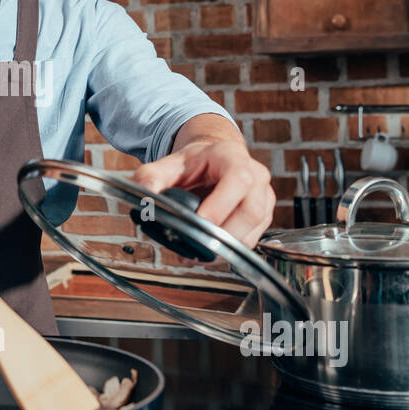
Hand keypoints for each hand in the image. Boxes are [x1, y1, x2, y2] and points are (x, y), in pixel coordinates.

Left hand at [132, 138, 274, 248]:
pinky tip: (207, 251)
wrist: (213, 162)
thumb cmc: (195, 163)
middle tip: (195, 246)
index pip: (238, 179)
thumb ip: (153, 175)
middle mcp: (255, 176)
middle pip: (251, 211)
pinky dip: (228, 252)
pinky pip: (250, 241)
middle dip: (223, 235)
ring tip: (196, 252)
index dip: (221, 204)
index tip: (201, 221)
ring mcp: (263, 197)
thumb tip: (145, 192)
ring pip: (253, 232)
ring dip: (224, 249)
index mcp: (233, 157)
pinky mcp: (263, 217)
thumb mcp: (171, 163)